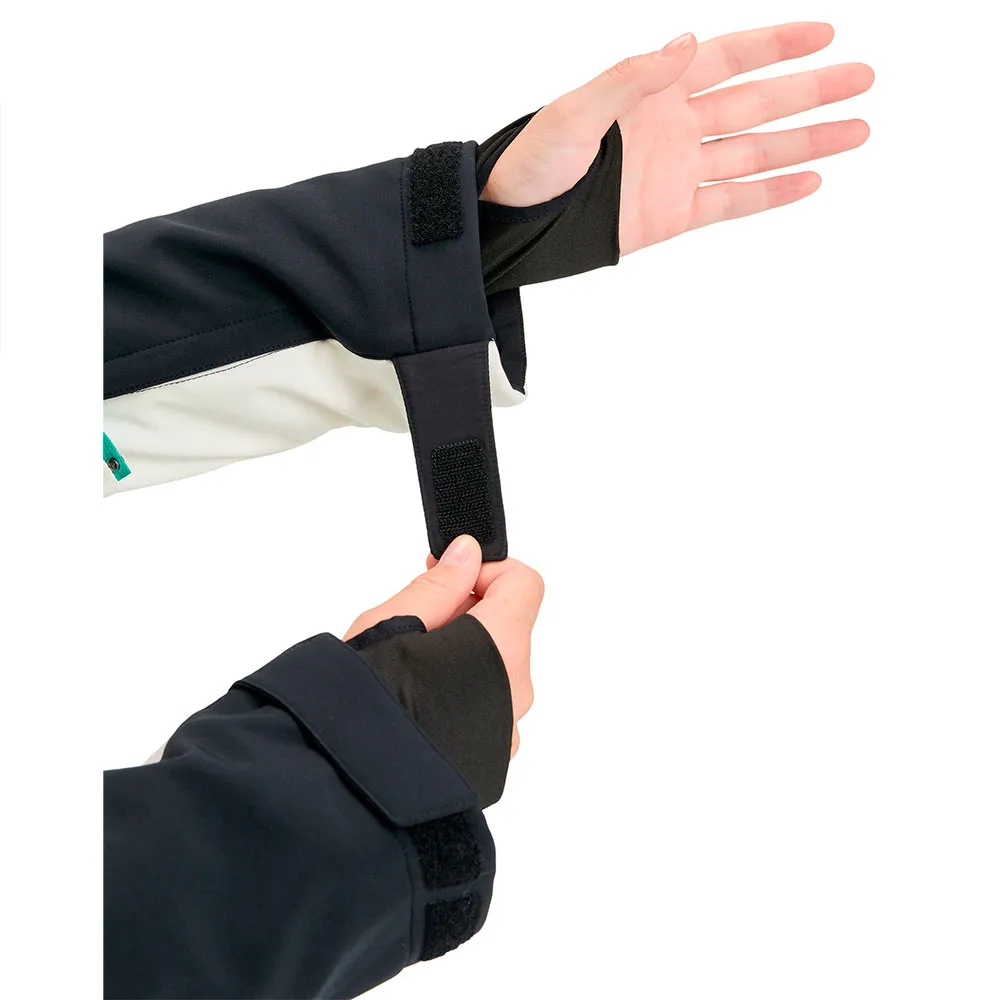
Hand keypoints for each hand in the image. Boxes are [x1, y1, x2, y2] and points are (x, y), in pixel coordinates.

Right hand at [345, 535, 543, 756]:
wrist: (346, 791)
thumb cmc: (362, 704)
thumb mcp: (389, 625)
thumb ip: (438, 586)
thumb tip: (467, 552)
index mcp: (501, 650)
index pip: (523, 583)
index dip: (483, 572)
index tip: (441, 579)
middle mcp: (517, 692)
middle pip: (508, 628)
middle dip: (465, 613)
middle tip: (411, 622)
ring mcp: (508, 731)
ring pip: (495, 670)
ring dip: (460, 657)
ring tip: (404, 668)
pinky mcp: (492, 761)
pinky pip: (486, 709)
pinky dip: (459, 695)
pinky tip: (413, 704)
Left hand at [481, 23, 873, 254]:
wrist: (515, 222)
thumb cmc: (533, 161)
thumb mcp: (576, 111)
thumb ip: (633, 77)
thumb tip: (688, 42)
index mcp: (655, 92)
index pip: (730, 58)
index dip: (778, 44)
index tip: (825, 32)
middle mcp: (676, 127)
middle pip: (758, 102)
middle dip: (811, 90)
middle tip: (864, 77)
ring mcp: (679, 171)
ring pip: (756, 152)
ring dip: (807, 141)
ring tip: (857, 130)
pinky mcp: (673, 214)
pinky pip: (732, 202)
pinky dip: (771, 193)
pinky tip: (809, 181)